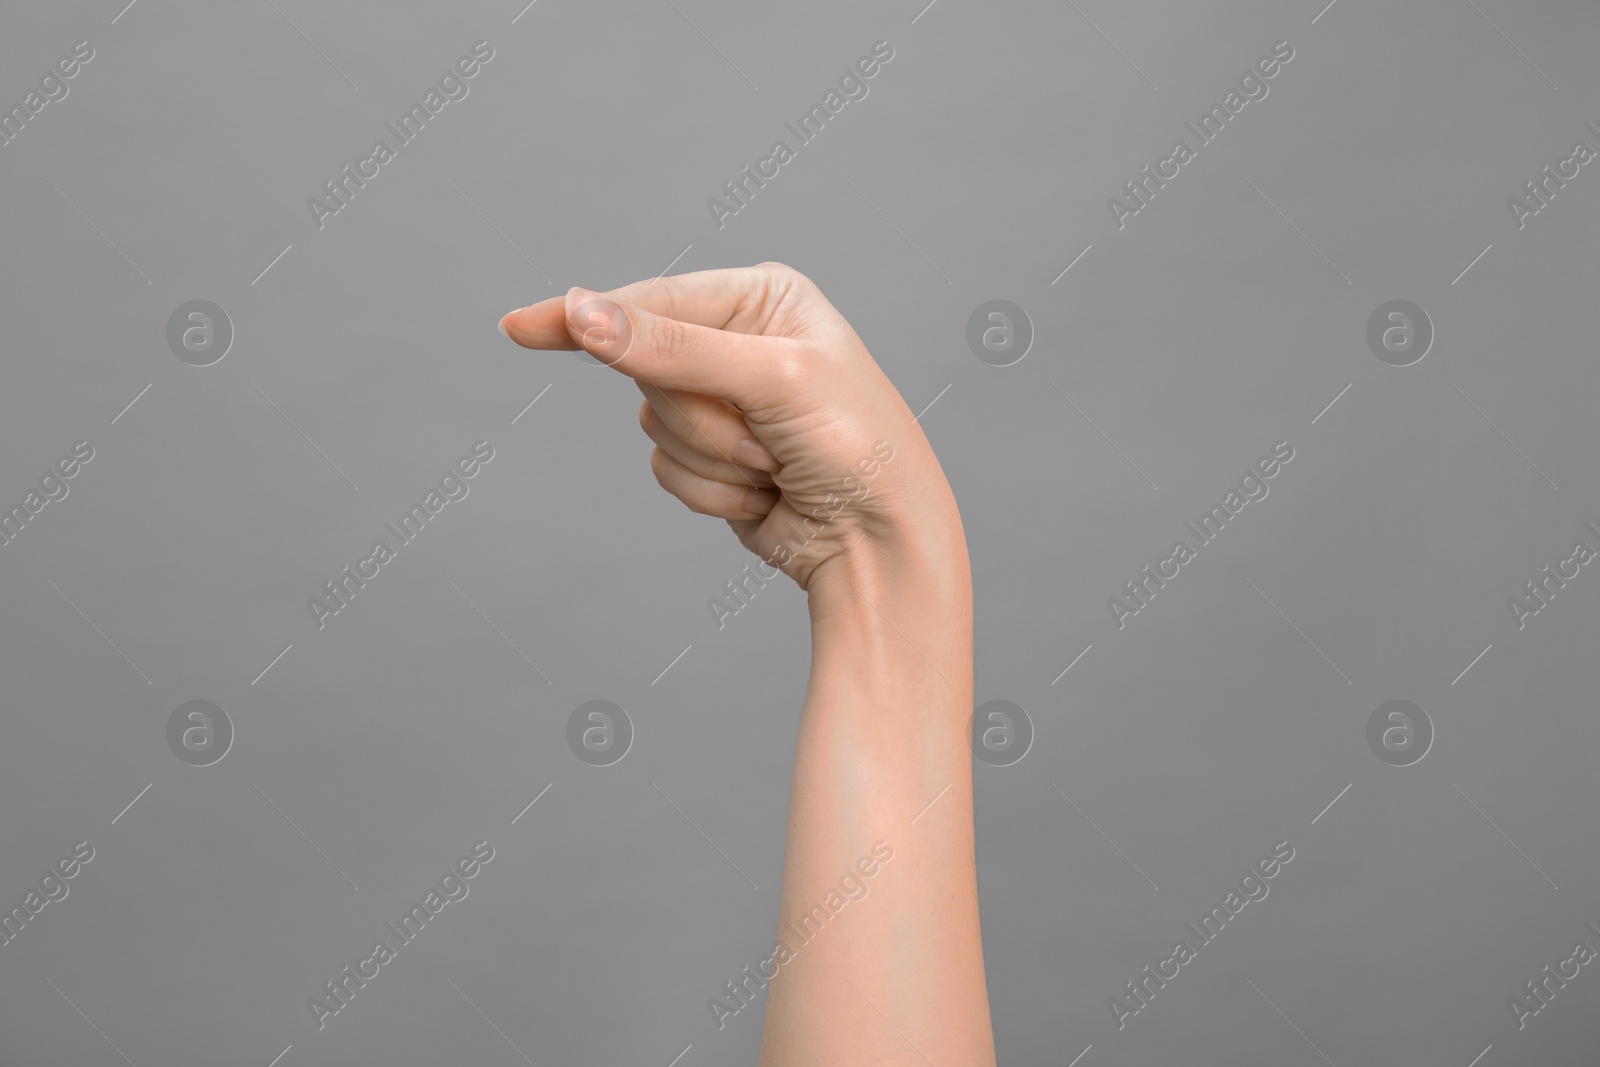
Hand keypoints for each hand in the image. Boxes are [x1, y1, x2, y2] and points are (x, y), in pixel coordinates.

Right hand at [498, 263, 965, 599]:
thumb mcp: (773, 381)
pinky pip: (665, 468)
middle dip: (703, 417)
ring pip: (652, 424)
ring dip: (712, 458)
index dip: (586, 317)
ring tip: (776, 465)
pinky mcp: (711, 456)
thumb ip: (673, 348)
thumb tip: (584, 313)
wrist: (880, 543)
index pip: (652, 299)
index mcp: (763, 296)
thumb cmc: (857, 448)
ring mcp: (722, 402)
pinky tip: (765, 494)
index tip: (520, 328)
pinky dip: (711, 491)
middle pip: (646, 370)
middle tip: (768, 435)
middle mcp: (738, 341)